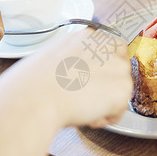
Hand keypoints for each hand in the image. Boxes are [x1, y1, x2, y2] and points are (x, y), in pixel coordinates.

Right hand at [0, 28, 131, 155]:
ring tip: (81, 108)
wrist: (35, 97)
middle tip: (85, 98)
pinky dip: (105, 119)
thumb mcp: (54, 58)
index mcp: (88, 36)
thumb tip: (78, 73)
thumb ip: (75, 60)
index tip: (92, 81)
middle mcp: (106, 46)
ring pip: (120, 90)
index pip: (112, 49)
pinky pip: (119, 111)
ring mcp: (118, 66)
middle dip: (107, 86)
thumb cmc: (33, 83)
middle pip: (121, 69)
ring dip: (105, 103)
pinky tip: (86, 116)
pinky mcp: (123, 88)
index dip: (104, 69)